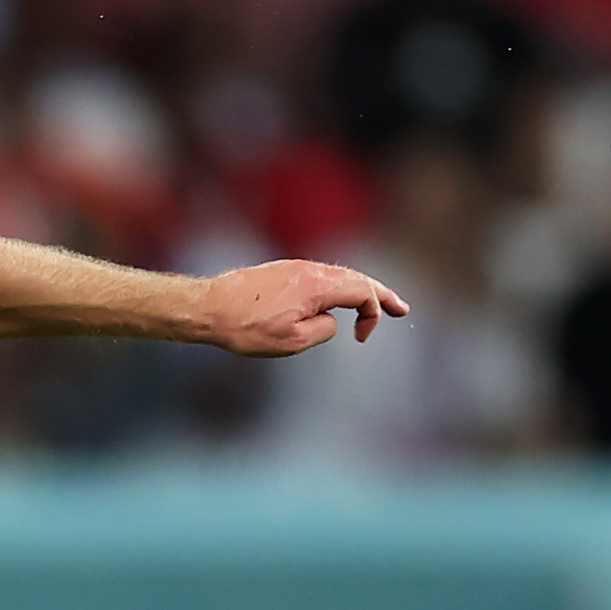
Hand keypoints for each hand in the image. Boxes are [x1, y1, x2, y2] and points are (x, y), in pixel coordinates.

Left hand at [203, 259, 408, 356]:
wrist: (209, 308)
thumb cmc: (246, 328)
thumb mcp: (292, 341)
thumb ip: (323, 329)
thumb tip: (331, 320)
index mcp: (317, 285)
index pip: (362, 292)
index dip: (373, 312)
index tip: (363, 338)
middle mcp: (311, 270)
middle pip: (357, 279)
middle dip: (382, 294)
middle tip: (402, 309)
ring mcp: (296, 267)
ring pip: (339, 275)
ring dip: (362, 289)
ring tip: (377, 303)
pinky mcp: (283, 271)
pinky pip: (321, 276)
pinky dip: (339, 287)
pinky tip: (340, 298)